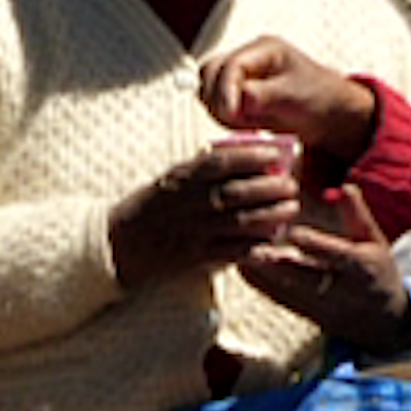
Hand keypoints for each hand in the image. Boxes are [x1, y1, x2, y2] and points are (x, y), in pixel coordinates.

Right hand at [107, 127, 301, 285]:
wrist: (119, 244)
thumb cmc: (151, 207)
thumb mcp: (171, 178)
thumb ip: (202, 168)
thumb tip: (242, 154)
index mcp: (182, 178)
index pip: (221, 162)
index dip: (251, 156)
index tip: (275, 153)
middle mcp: (189, 203)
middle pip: (236, 192)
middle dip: (269, 187)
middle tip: (292, 185)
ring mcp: (193, 231)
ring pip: (239, 221)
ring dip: (270, 215)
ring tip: (290, 210)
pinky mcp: (195, 257)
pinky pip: (231, 253)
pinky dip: (255, 248)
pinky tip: (273, 244)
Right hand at [198, 37, 378, 169]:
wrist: (331, 115)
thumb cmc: (320, 100)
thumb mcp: (294, 97)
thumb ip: (263, 96)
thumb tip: (238, 100)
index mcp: (265, 49)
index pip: (230, 64)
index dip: (225, 90)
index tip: (232, 115)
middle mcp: (249, 57)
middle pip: (210, 72)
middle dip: (218, 99)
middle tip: (240, 122)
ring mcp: (242, 75)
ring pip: (208, 88)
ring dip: (218, 109)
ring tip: (247, 125)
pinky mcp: (238, 93)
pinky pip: (216, 102)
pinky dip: (223, 116)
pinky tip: (246, 126)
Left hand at [240, 204, 410, 352]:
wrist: (383, 321)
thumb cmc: (377, 270)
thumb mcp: (374, 240)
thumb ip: (357, 214)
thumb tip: (342, 186)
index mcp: (360, 267)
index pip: (337, 256)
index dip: (316, 245)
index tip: (294, 233)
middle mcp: (340, 289)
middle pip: (307, 279)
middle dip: (279, 266)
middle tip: (254, 249)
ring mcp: (322, 305)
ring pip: (288, 292)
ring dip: (263, 275)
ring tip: (240, 254)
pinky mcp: (307, 314)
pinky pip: (281, 301)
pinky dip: (261, 285)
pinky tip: (242, 268)